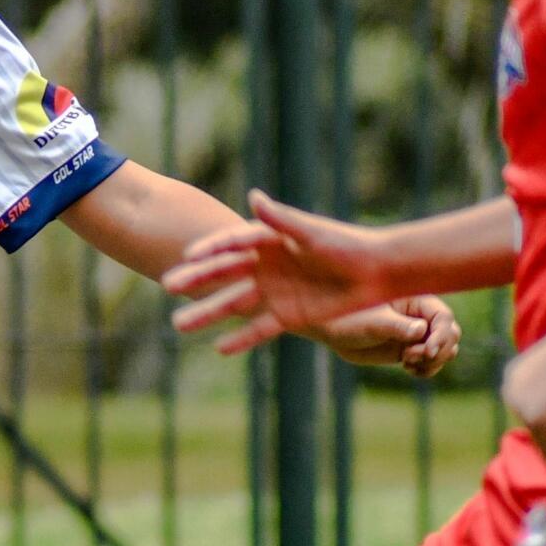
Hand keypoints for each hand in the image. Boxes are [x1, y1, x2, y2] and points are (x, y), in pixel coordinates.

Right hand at [166, 189, 396, 355]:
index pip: (231, 244)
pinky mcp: (288, 316)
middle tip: (167, 286)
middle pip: (224, 274)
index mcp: (269, 241)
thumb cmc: (347, 245)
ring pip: (233, 304)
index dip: (209, 250)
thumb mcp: (312, 232)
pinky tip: (218, 349)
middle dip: (196, 281)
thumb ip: (281, 219)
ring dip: (207, 314)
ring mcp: (274, 293)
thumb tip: (253, 197)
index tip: (187, 256)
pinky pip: (258, 329)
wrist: (378, 273)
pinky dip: (240, 339)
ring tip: (178, 325)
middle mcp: (266, 266)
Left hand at [319, 295, 460, 375]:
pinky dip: (427, 369)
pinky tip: (409, 369)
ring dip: (433, 362)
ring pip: (446, 350)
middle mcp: (421, 317)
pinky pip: (432, 362)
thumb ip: (396, 326)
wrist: (333, 329)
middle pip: (451, 335)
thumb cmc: (350, 318)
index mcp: (416, 301)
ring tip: (407, 363)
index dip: (442, 335)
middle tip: (409, 357)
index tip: (427, 351)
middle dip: (438, 350)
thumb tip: (421, 331)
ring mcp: (417, 335)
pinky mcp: (410, 350)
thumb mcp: (372, 322)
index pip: (444, 318)